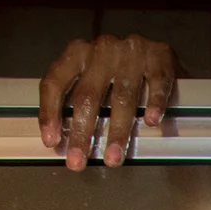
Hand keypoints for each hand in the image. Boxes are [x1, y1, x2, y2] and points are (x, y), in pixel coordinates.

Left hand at [40, 35, 178, 169]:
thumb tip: (62, 140)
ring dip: (118, 131)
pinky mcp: (160, 56)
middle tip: (79, 160)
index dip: (50, 113)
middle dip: (82, 132)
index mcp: (78, 53)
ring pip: (122, 96)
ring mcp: (131, 52)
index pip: (55, 82)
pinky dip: (154, 103)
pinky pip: (156, 83)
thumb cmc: (122, 70)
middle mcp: (102, 50)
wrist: (159, 54)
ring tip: (114, 157)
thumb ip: (79, 100)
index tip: (51, 141)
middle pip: (88, 95)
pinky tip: (151, 121)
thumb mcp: (94, 77)